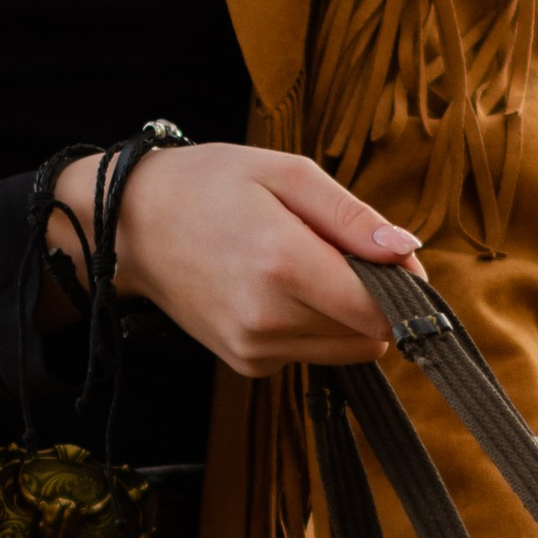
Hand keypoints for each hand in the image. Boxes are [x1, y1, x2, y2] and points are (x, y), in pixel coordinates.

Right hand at [52, 142, 418, 375]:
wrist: (131, 226)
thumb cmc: (208, 186)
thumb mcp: (285, 173)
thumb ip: (351, 217)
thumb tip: (406, 251)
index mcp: (284, 265)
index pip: (382, 310)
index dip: (403, 286)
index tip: (389, 256)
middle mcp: (269, 320)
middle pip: (371, 335)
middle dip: (373, 297)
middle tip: (337, 250)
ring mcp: (255, 349)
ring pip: (346, 350)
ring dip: (343, 314)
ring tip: (300, 265)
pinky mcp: (247, 364)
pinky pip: (311, 352)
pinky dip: (311, 324)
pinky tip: (275, 288)